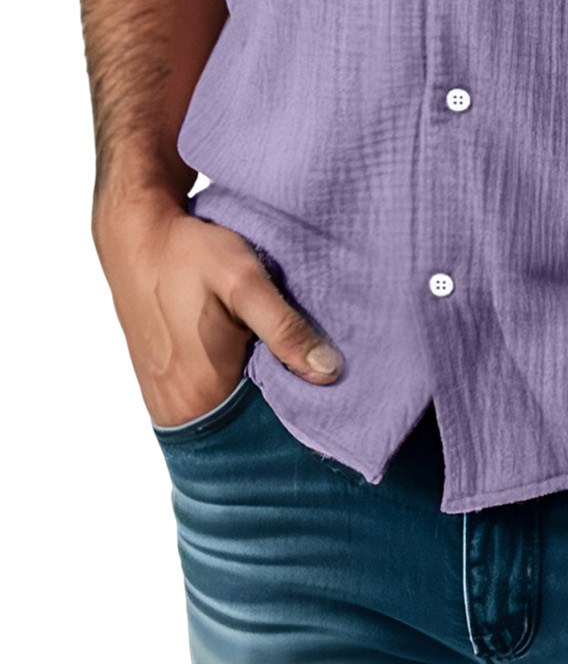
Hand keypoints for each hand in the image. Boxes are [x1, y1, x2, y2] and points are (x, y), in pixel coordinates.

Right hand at [93, 196, 343, 427]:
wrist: (136, 235)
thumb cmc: (188, 254)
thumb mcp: (245, 282)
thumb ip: (284, 328)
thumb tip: (329, 371)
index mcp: (200, 396)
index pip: (262, 436)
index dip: (298, 415)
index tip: (328, 395)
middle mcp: (177, 410)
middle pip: (244, 427)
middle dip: (280, 407)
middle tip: (316, 374)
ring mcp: (164, 397)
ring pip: (227, 412)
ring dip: (257, 394)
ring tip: (287, 363)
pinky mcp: (161, 380)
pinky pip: (208, 398)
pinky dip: (234, 384)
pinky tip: (254, 355)